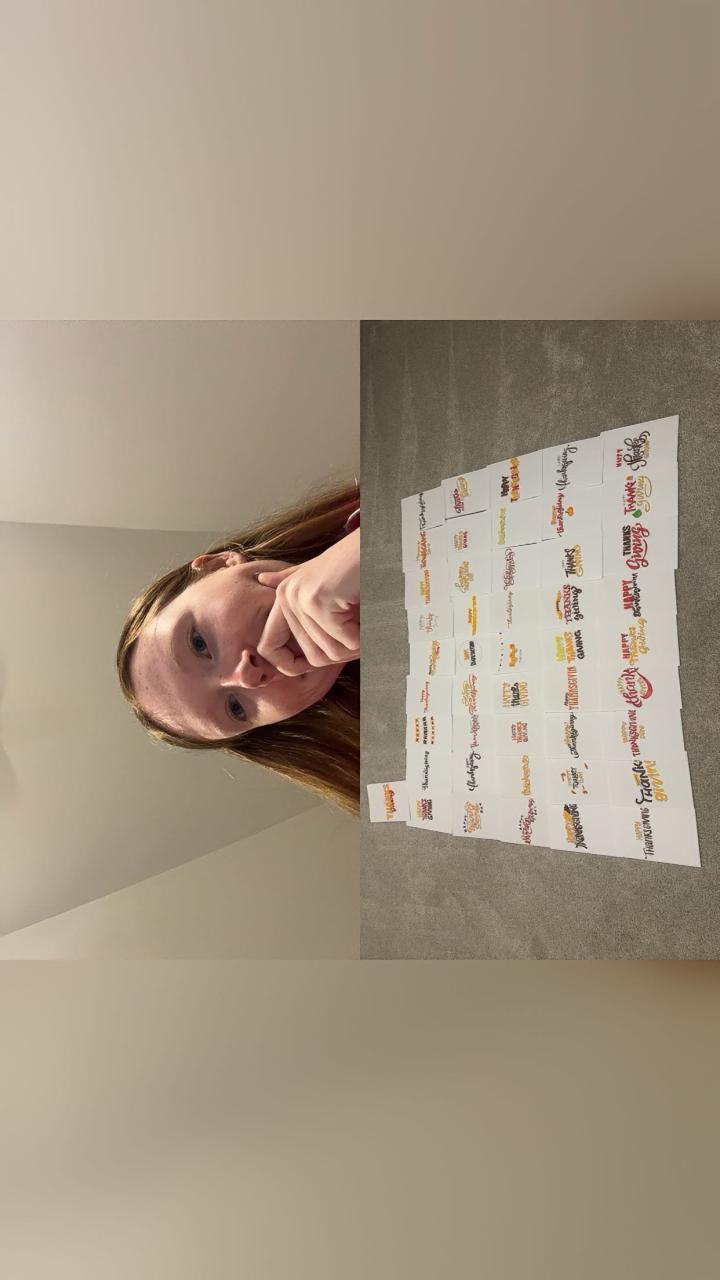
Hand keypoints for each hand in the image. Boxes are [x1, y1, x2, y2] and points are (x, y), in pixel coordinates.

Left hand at [255, 528, 359, 676]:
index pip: (272, 649)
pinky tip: (371, 614)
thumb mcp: (321, 572)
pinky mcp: (319, 601)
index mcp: (284, 594)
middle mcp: (287, 596)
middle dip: (345, 651)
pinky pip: (346, 642)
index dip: (295, 664)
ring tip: (367, 619)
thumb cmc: (359, 563)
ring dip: (358, 644)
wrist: (384, 541)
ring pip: (331, 652)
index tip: (325, 658)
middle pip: (314, 657)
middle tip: (362, 629)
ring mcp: (301, 598)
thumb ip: (294, 578)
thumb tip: (262, 578)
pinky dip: (366, 636)